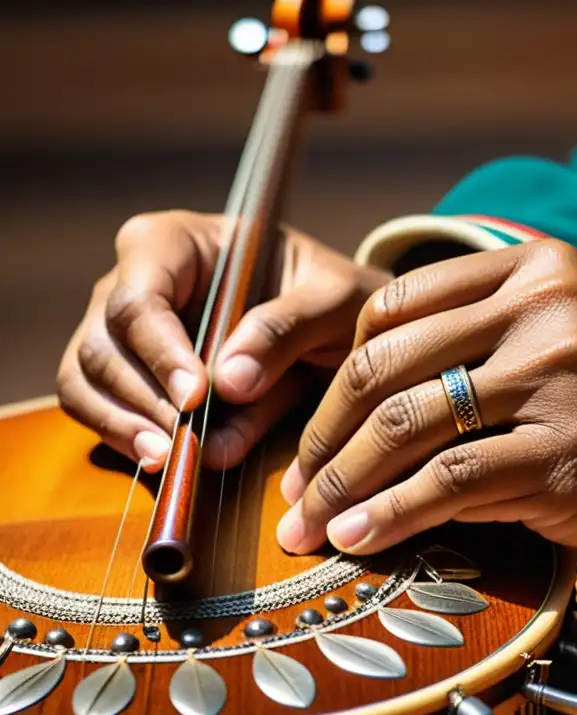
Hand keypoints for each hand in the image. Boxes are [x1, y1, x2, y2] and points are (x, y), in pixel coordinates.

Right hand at [56, 210, 388, 470]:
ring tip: (168, 458)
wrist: (340, 325)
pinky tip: (162, 461)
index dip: (161, 350)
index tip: (196, 396)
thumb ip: (286, 329)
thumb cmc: (332, 295)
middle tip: (182, 442)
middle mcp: (135, 281)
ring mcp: (122, 331)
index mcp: (176, 242)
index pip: (141, 295)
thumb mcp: (333, 300)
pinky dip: (125, 438)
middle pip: (105, 342)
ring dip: (124, 425)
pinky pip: (101, 409)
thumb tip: (229, 382)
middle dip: (143, 397)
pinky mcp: (129, 377)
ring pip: (88, 380)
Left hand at [276, 239, 576, 599]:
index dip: (333, 372)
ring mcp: (561, 378)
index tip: (310, 424)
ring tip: (306, 524)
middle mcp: (547, 307)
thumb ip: (500, 347)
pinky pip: (448, 486)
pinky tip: (358, 541)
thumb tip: (387, 401)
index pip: (391, 308)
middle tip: (291, 484)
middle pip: (382, 365)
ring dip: (337, 484)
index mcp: (542, 268)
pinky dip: (389, 517)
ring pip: (403, 426)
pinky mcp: (572, 458)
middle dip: (319, 434)